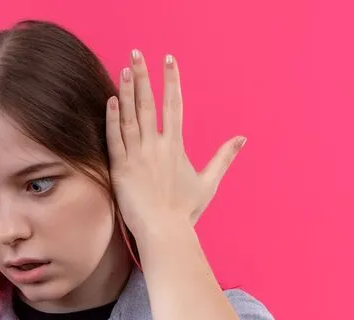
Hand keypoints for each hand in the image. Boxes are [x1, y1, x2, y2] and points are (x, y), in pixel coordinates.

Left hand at [106, 49, 245, 234]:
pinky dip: (112, 119)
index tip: (169, 61)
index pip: (174, 105)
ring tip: (124, 69)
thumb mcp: (209, 182)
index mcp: (175, 147)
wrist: (164, 231)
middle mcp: (157, 146)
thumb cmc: (185, 210)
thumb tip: (242, 139)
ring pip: (130, 117)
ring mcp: (137, 156)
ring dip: (127, 91)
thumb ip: (224, 157)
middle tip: (137, 54)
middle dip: (145, 76)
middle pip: (150, 104)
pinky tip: (110, 100)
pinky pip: (115, 139)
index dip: (172, 81)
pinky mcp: (121, 169)